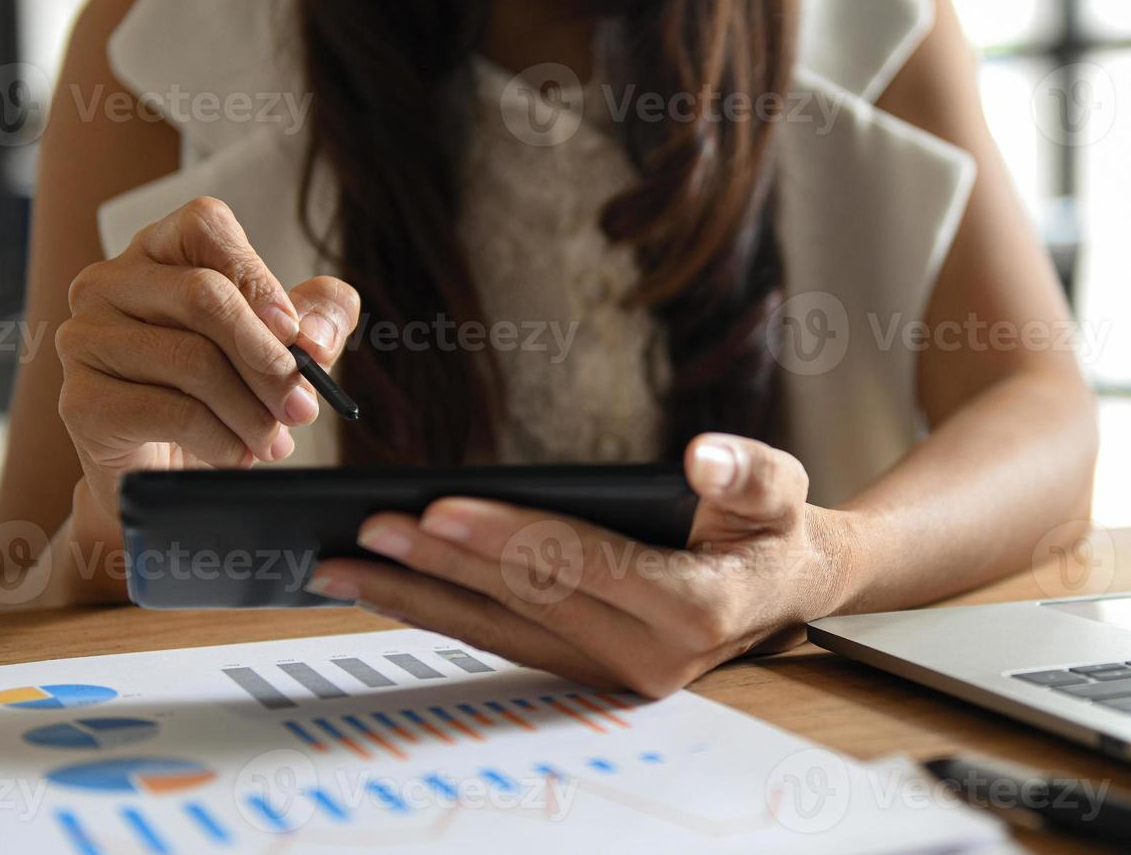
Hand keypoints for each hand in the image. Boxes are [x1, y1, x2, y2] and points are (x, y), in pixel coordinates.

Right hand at [56, 196, 358, 556]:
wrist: (165, 467)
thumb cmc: (223, 392)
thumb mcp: (285, 347)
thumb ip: (320, 317)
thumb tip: (316, 332)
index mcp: (159, 250)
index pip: (204, 225)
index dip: (257, 277)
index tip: (295, 333)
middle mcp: (109, 283)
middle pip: (204, 296)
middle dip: (268, 360)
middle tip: (303, 406)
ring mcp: (85, 339)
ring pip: (191, 360)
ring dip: (252, 411)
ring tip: (275, 440)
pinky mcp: (80, 400)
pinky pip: (170, 413)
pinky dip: (221, 440)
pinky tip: (239, 455)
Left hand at [307, 434, 861, 697]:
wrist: (786, 587)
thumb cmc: (773, 529)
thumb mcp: (779, 488)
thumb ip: (749, 474)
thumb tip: (703, 457)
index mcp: (693, 607)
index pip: (578, 563)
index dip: (504, 536)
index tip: (436, 509)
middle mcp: (648, 656)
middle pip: (523, 599)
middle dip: (439, 563)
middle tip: (365, 529)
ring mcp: (613, 673)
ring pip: (499, 630)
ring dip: (419, 598)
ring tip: (344, 569)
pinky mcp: (587, 671)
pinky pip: (502, 641)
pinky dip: (442, 614)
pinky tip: (390, 591)